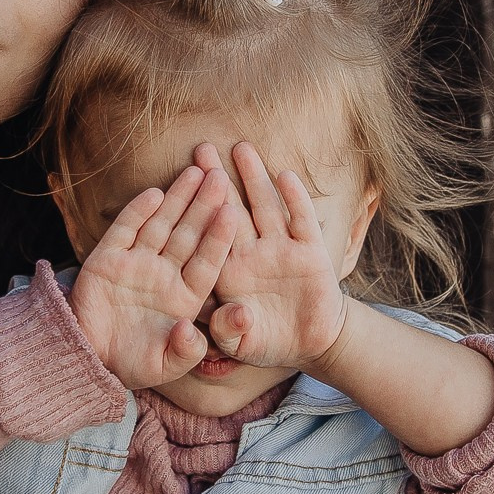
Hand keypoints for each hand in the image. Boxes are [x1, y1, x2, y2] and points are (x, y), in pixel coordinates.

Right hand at [70, 166, 235, 388]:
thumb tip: (190, 331)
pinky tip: (154, 194)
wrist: (91, 361)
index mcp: (185, 297)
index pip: (207, 260)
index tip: (232, 211)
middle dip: (204, 205)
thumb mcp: (166, 365)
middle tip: (220, 175)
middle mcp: (165, 275)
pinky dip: (138, 212)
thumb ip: (184, 351)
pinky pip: (126, 230)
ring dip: (177, 199)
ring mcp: (137, 264)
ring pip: (162, 225)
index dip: (219, 236)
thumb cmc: (135, 364)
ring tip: (195, 171)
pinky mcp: (107, 259)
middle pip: (189, 234)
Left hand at [195, 142, 346, 367]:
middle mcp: (251, 255)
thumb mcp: (242, 344)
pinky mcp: (310, 251)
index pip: (208, 238)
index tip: (183, 188)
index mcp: (228, 273)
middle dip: (217, 181)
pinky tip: (285, 175)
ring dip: (253, 178)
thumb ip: (230, 332)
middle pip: (231, 211)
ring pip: (264, 207)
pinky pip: (302, 221)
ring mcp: (280, 249)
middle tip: (201, 149)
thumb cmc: (266, 341)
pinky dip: (295, 199)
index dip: (197, 212)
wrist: (310, 343)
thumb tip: (236, 314)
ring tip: (241, 148)